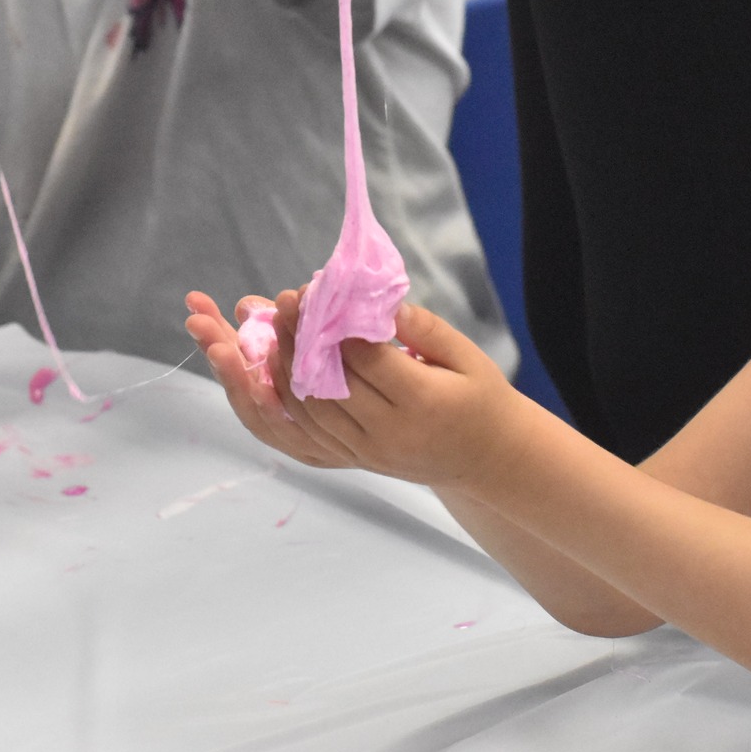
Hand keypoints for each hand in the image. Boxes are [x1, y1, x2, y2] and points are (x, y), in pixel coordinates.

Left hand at [189, 287, 529, 489]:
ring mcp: (366, 453)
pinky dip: (278, 402)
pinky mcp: (351, 461)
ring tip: (266, 328)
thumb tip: (378, 303)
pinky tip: (263, 371)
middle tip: (282, 300)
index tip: (312, 291)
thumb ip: (423, 328)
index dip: (331, 325)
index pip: (363, 361)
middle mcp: (388, 434)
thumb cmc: (480, 396)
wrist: (487, 460)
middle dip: (297, 340)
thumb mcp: (467, 355)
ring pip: (307, 411)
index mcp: (422, 403)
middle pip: (327, 385)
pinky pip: (303, 434)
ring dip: (278, 369)